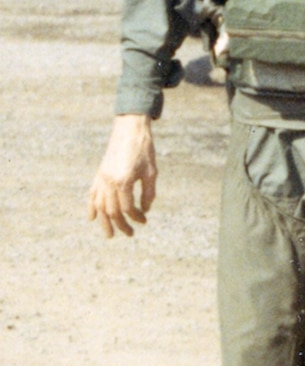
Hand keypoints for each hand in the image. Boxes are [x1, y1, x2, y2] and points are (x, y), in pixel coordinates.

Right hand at [88, 114, 157, 238]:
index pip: (127, 208)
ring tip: (110, 234)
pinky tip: (92, 217)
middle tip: (130, 234)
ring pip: (100, 206)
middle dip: (121, 225)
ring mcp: (101, 178)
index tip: (144, 221)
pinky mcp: (98, 174)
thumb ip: (148, 193)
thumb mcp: (152, 173)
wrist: (129, 131)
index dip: (136, 217)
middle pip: (112, 211)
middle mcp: (109, 182)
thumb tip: (145, 210)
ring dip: (105, 221)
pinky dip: (92, 207)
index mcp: (123, 181)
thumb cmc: (144, 151)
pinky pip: (92, 194)